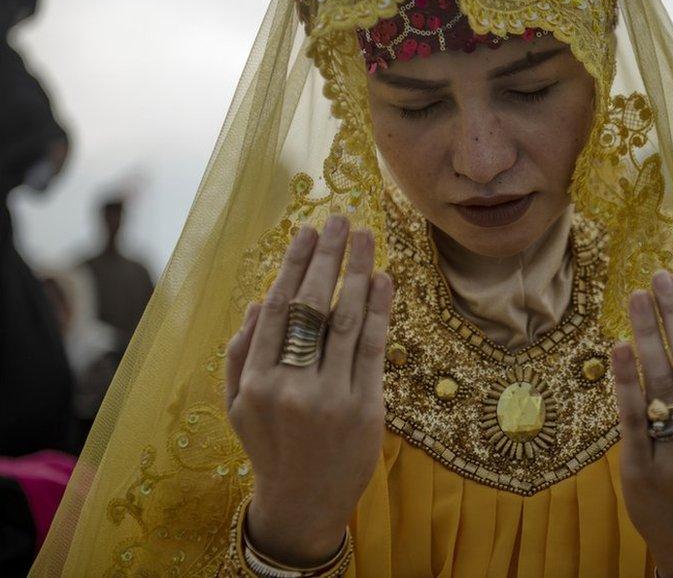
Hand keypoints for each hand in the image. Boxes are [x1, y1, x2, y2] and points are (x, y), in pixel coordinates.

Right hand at [224, 216, 392, 565]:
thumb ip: (239, 354)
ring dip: (358, 272)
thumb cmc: (270, 446)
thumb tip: (258, 300)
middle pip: (312, 307)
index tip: (307, 231)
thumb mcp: (238, 406)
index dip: (294, 266)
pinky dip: (381, 311)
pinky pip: (374, 349)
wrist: (304, 502)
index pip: (277, 309)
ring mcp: (330, 398)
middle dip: (328, 257)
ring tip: (366, 237)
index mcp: (255, 381)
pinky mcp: (366, 409)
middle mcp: (290, 387)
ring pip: (347, 322)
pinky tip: (384, 279)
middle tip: (341, 220)